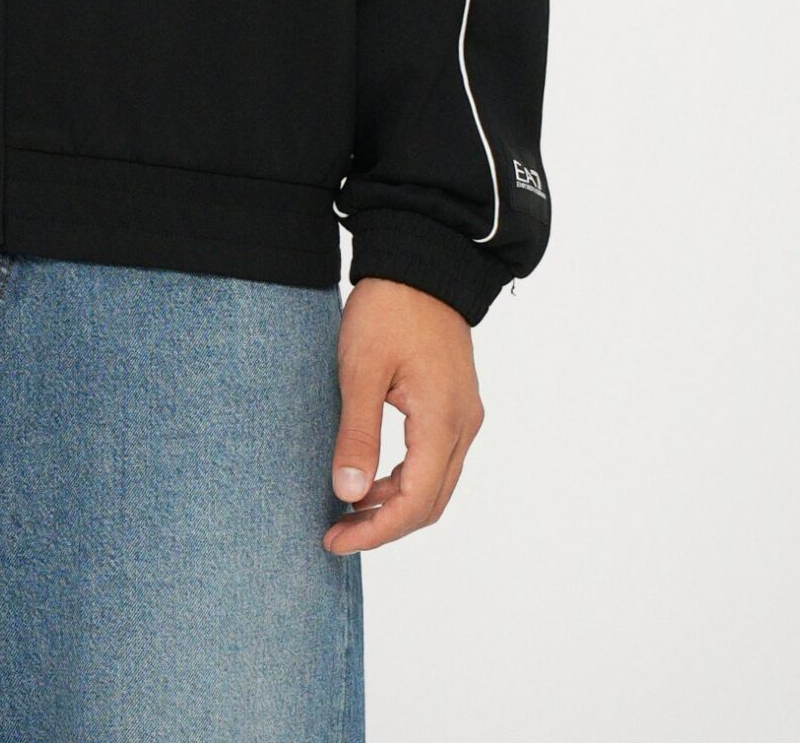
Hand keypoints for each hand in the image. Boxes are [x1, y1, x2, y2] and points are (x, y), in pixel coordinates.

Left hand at [322, 276, 483, 553]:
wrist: (420, 260)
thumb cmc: (389, 308)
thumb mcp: (361, 370)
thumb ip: (357, 434)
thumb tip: (348, 496)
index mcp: (442, 421)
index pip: (414, 503)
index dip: (376, 531)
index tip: (335, 540)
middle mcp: (463, 425)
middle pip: (430, 503)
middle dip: (385, 526)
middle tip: (338, 534)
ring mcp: (464, 415)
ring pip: (436, 484)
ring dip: (396, 504)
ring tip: (348, 508)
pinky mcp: (456, 404)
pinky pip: (437, 460)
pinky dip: (406, 479)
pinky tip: (372, 475)